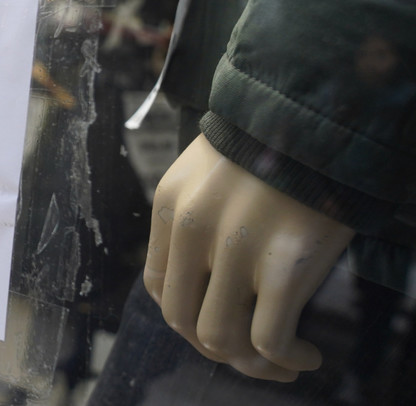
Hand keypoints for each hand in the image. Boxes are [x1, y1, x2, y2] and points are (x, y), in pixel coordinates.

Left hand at [144, 135, 353, 381]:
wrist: (322, 114)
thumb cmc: (272, 142)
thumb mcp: (208, 170)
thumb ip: (196, 216)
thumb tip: (203, 279)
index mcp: (169, 206)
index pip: (157, 286)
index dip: (186, 317)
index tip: (218, 321)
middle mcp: (192, 230)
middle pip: (182, 319)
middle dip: (215, 348)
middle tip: (250, 354)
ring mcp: (236, 248)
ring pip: (220, 339)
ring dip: (249, 365)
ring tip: (279, 363)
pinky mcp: (286, 264)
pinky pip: (269, 340)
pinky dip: (285, 360)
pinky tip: (305, 356)